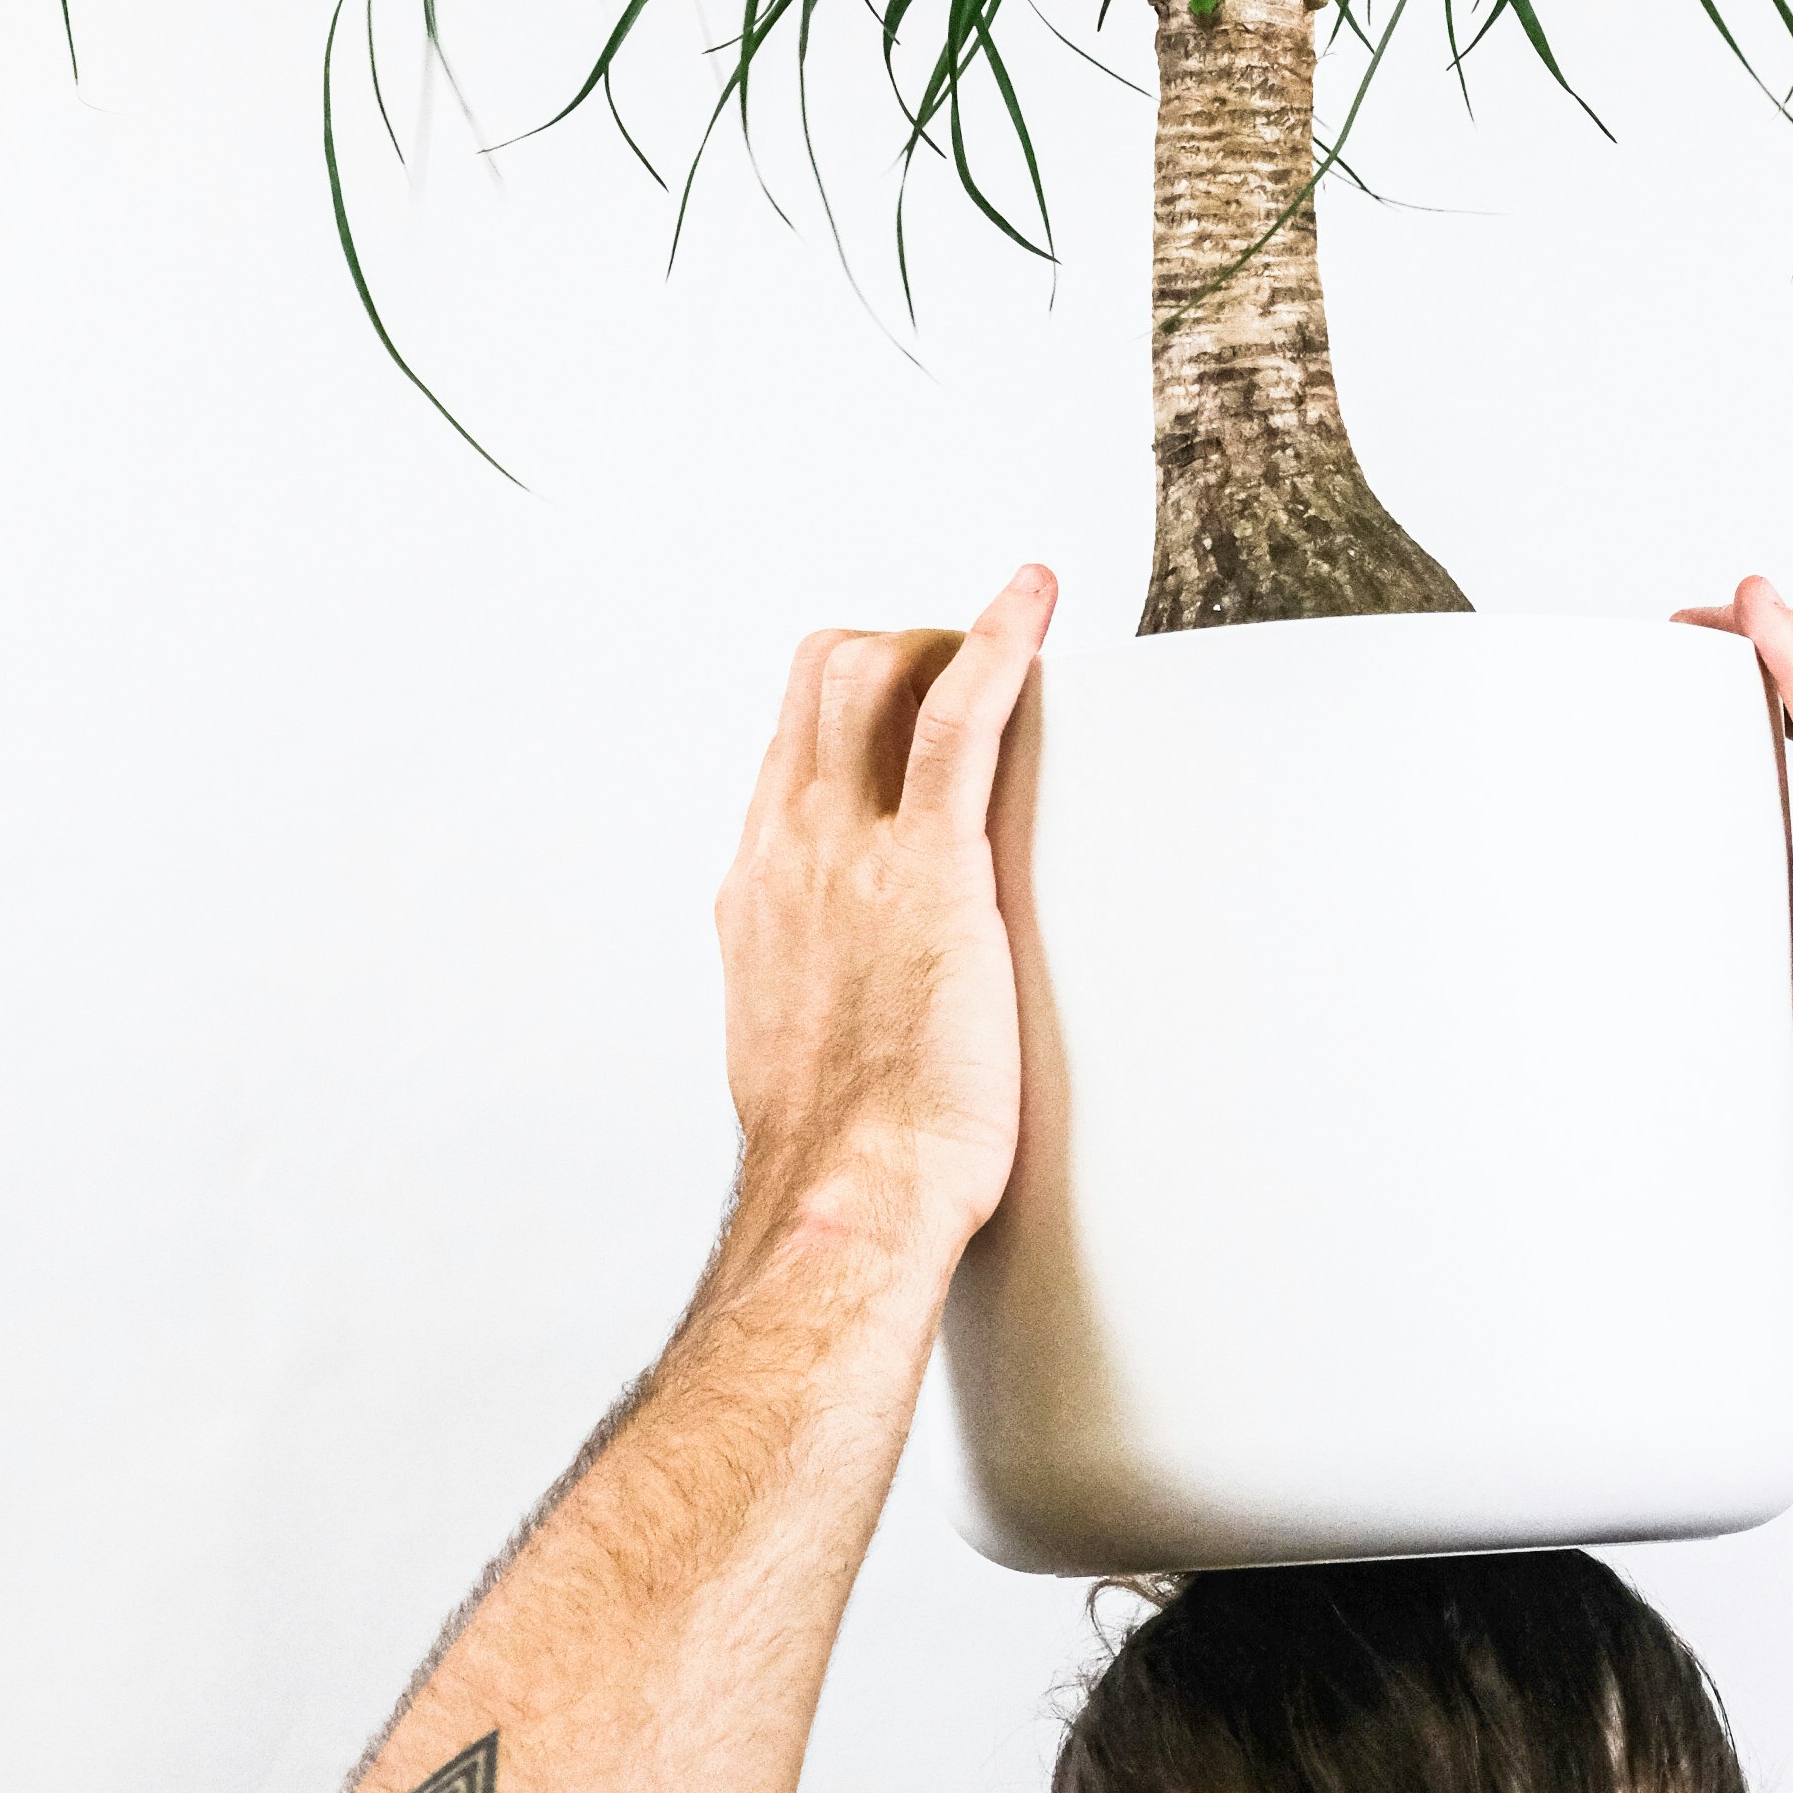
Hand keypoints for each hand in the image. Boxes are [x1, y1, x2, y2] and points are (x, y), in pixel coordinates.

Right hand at [716, 564, 1055, 1267]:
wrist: (849, 1194)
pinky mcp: (930, 861)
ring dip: (939, 638)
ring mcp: (848, 847)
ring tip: (1003, 645)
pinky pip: (960, 712)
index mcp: (755, 889)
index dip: (848, 709)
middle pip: (818, 680)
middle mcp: (786, 848)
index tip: (905, 704)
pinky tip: (1036, 597)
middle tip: (964, 671)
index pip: (788, 747)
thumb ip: (813, 981)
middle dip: (892, 651)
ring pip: (872, 672)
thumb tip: (849, 985)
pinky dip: (1000, 636)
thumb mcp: (795, 1042)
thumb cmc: (841, 1152)